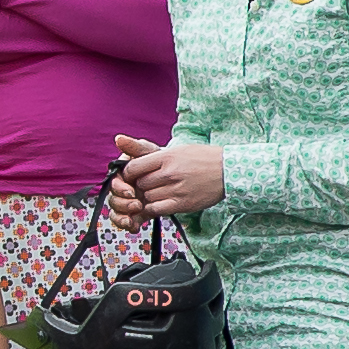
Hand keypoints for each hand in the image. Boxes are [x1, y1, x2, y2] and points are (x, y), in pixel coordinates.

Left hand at [108, 131, 223, 222]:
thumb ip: (149, 152)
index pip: (133, 167)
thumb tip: (118, 140)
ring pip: (147, 198)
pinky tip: (160, 202)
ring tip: (157, 192)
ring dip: (147, 197)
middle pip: (139, 184)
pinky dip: (154, 208)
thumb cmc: (203, 158)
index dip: (127, 174)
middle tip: (145, 185)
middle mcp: (170, 173)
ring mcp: (177, 190)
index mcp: (167, 157)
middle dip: (138, 186)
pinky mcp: (184, 204)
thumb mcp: (177, 149)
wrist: (229, 171)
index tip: (130, 176)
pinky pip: (157, 209)